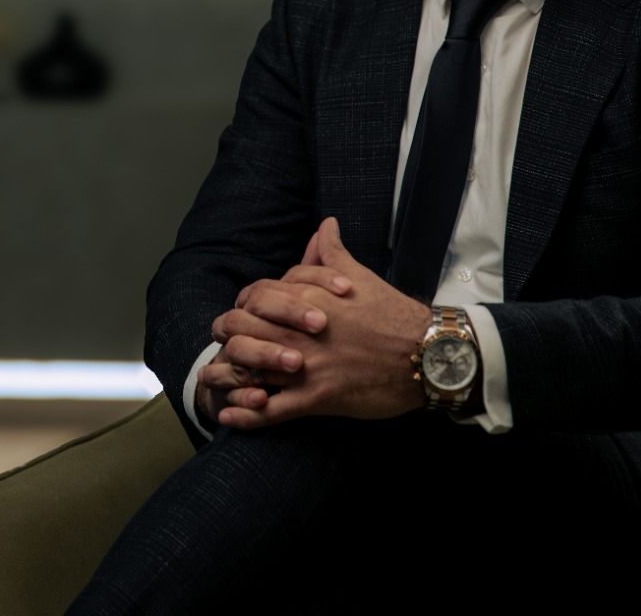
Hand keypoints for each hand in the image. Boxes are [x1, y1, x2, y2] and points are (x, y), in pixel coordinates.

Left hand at [209, 217, 430, 428]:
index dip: (243, 306)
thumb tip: (325, 225)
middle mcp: (298, 329)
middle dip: (226, 336)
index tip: (244, 316)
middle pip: (240, 328)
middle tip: (225, 345)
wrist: (427, 353)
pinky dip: (246, 414)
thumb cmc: (394, 315)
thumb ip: (332, 253)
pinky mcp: (318, 397)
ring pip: (249, 367)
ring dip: (227, 374)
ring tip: (212, 379)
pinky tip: (228, 415)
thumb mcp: (359, 276)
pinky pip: (271, 409)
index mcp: (305, 297)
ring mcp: (306, 364)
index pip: (254, 296)